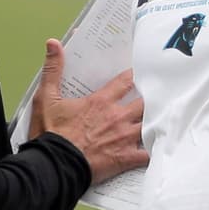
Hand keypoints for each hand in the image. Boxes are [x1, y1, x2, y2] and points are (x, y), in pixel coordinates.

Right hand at [31, 38, 148, 182]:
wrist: (53, 166)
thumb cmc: (51, 134)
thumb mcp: (46, 98)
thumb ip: (53, 69)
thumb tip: (53, 43)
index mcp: (100, 102)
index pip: (126, 81)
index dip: (136, 76)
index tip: (141, 73)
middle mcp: (116, 117)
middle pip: (144, 102)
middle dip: (150, 98)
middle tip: (157, 95)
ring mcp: (123, 137)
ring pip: (150, 124)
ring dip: (155, 121)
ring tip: (162, 119)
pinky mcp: (125, 158)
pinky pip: (147, 154)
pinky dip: (154, 151)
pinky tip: (159, 148)